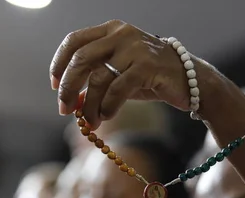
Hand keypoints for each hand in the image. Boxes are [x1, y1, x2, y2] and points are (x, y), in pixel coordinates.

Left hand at [50, 20, 196, 127]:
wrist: (190, 80)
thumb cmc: (151, 77)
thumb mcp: (120, 75)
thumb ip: (96, 81)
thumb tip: (70, 102)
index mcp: (111, 30)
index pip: (74, 41)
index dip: (59, 63)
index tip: (54, 86)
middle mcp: (121, 34)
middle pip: (81, 59)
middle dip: (68, 87)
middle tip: (64, 110)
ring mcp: (134, 48)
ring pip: (98, 78)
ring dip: (88, 104)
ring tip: (90, 122)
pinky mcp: (147, 66)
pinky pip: (117, 89)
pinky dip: (107, 106)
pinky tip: (106, 116)